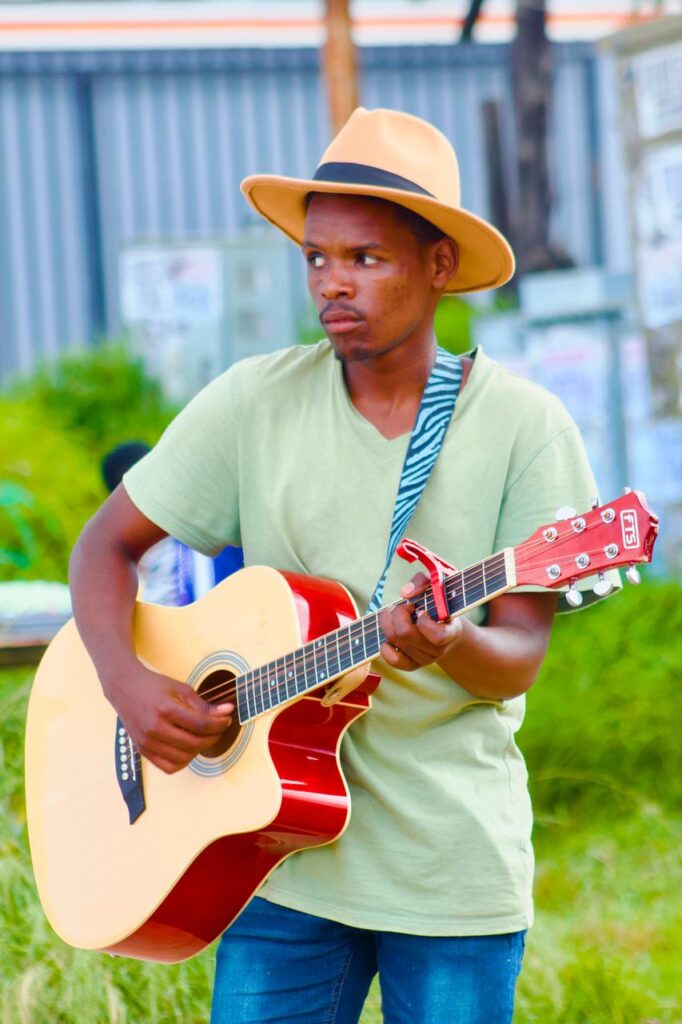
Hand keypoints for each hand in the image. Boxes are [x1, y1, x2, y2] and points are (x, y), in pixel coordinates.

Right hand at [101, 661, 233, 773]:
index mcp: (165, 709)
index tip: (227, 719)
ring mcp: (147, 742)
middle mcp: (154, 729)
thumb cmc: (153, 686)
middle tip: (219, 729)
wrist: (124, 688)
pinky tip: (188, 748)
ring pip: (183, 758)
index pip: (200, 725)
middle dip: (213, 737)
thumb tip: (226, 712)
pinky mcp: (142, 751)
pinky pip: (168, 767)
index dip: (219, 725)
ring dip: (199, 750)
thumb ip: (203, 705)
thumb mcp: (180, 689)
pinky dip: (182, 761)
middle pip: (193, 743)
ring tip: (204, 738)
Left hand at [379, 571, 463, 671]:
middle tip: (402, 605)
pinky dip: (385, 645)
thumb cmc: (441, 599)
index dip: (424, 621)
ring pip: (395, 641)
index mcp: (452, 632)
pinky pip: (393, 660)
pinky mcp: (412, 665)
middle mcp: (439, 649)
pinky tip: (391, 631)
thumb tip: (404, 593)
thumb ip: (422, 581)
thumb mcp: (438, 582)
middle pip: (405, 634)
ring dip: (388, 622)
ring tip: (394, 613)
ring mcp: (425, 659)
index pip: (438, 636)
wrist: (445, 622)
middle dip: (397, 613)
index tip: (421, 609)